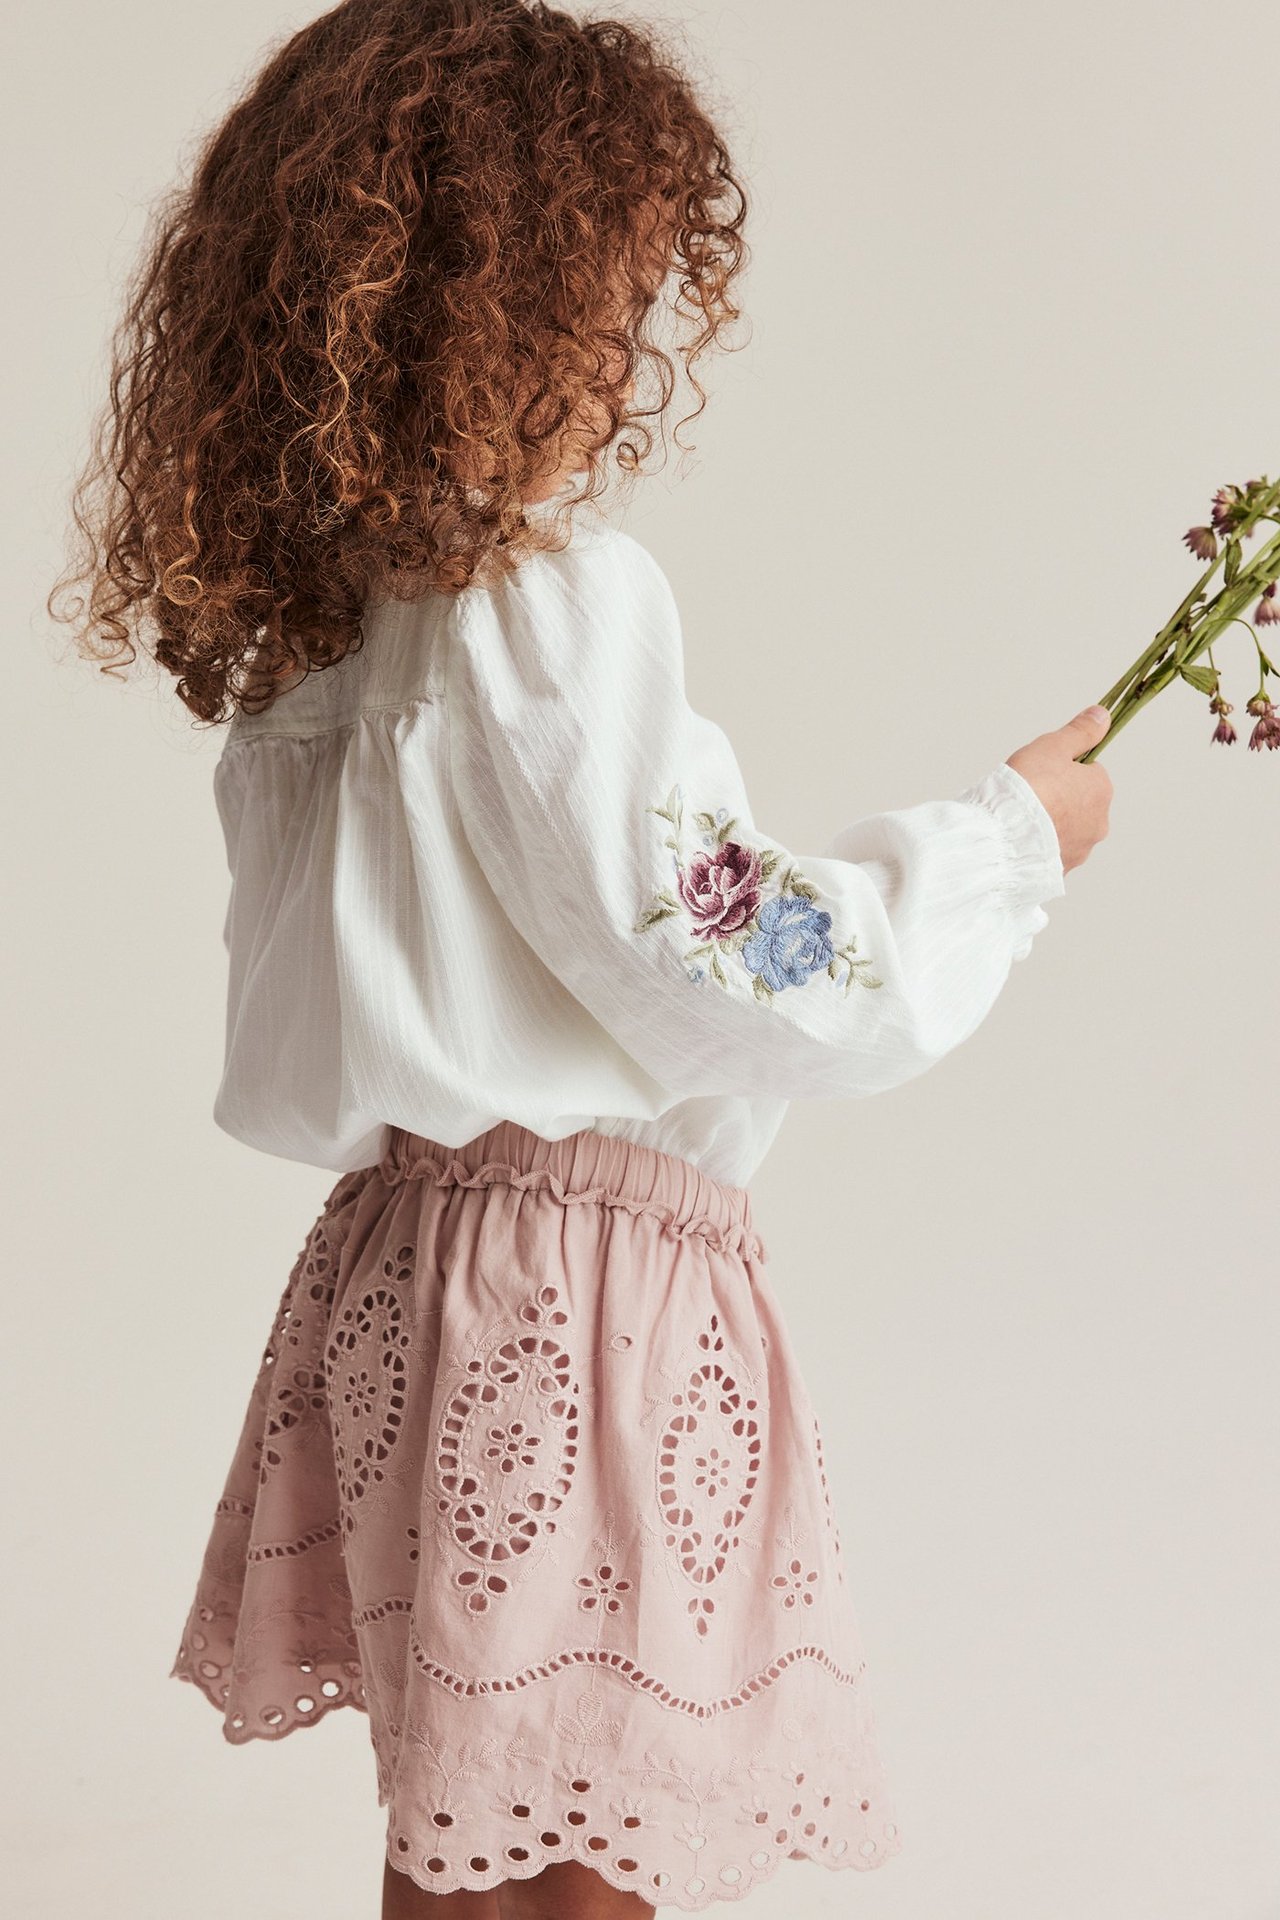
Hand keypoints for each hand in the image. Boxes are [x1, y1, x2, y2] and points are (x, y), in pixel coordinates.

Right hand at [1006, 705, 1114, 874]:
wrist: (1004, 836)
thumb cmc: (1028, 788)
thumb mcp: (1053, 747)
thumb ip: (1080, 732)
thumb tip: (1103, 715)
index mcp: (1101, 790)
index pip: (1089, 772)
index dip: (1063, 769)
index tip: (1042, 771)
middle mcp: (1099, 823)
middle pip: (1079, 803)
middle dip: (1059, 799)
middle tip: (1029, 795)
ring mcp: (1081, 849)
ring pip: (1067, 830)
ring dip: (1050, 824)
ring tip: (1021, 819)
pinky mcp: (1062, 870)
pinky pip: (1053, 852)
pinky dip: (1040, 846)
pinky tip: (1020, 839)